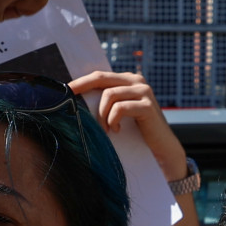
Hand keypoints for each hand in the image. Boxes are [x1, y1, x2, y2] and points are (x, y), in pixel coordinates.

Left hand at [70, 71, 186, 176]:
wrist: (161, 149)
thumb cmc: (136, 133)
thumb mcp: (118, 113)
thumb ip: (105, 103)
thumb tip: (76, 100)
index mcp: (128, 80)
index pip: (100, 76)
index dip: (82, 82)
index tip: (65, 90)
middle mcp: (137, 81)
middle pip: (102, 78)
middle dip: (82, 87)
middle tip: (68, 99)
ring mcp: (144, 91)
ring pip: (110, 94)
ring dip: (102, 114)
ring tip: (106, 129)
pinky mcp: (147, 105)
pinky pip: (120, 108)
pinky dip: (113, 120)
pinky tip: (117, 130)